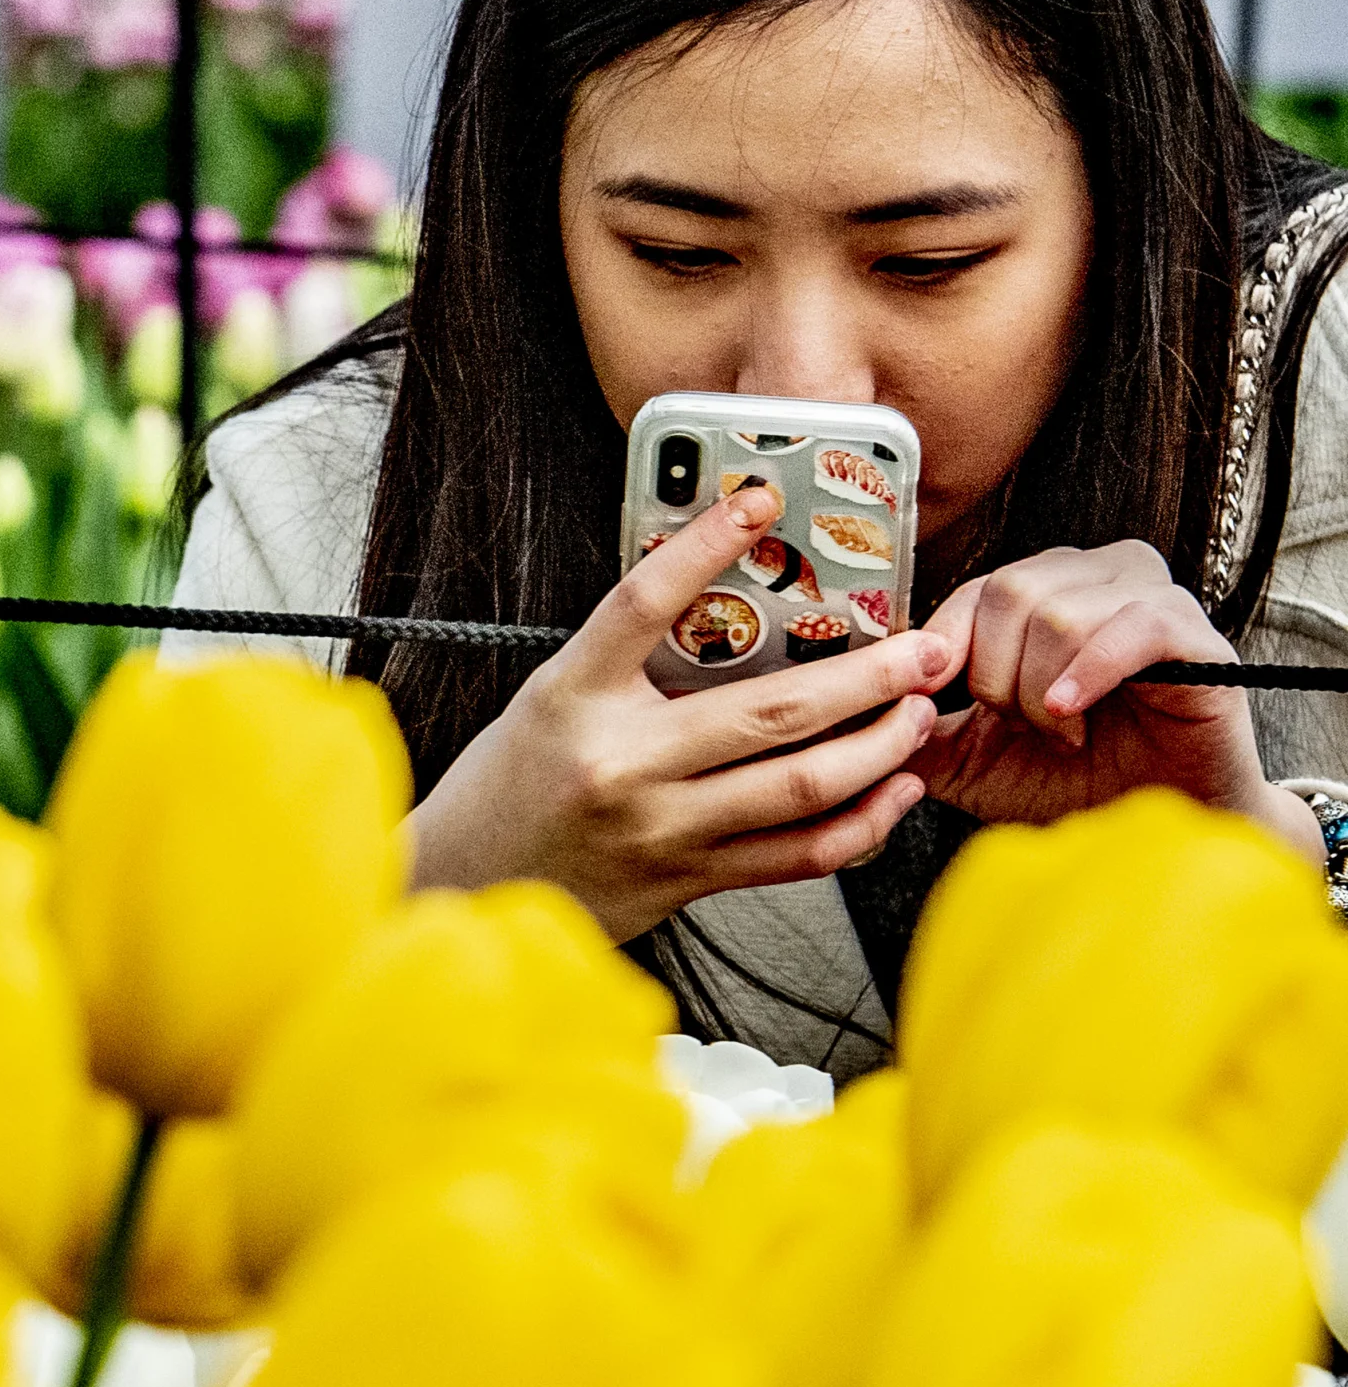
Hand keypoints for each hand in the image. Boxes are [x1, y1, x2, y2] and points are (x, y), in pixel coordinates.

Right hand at [409, 484, 948, 940]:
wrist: (463, 885)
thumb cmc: (512, 786)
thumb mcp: (553, 700)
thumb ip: (632, 661)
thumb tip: (731, 600)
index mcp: (573, 699)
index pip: (643, 603)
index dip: (706, 543)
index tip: (760, 501)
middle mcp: (620, 764)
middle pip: (771, 711)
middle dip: (871, 676)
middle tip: (924, 648)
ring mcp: (658, 829)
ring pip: (800, 786)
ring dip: (881, 748)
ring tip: (917, 716)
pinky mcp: (684, 879)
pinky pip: (796, 855)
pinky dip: (860, 824)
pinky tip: (892, 792)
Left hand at [907, 543, 1316, 858]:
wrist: (1158, 829)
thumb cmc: (1074, 784)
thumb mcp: (973, 762)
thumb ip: (920, 731)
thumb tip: (859, 712)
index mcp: (1046, 594)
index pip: (974, 589)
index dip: (942, 645)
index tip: (931, 700)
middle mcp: (1097, 580)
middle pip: (1009, 590)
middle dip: (995, 674)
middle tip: (1020, 728)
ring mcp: (1151, 600)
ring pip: (1059, 610)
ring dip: (1041, 688)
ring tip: (1062, 734)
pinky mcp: (1195, 636)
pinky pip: (1134, 625)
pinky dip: (1089, 672)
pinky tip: (1071, 714)